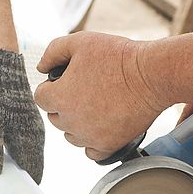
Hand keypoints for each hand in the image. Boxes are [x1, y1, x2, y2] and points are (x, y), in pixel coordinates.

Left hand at [0, 49, 43, 183]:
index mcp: (29, 139)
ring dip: (13, 171)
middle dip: (18, 184)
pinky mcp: (20, 121)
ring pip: (24, 157)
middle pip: (30, 168)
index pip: (34, 174)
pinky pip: (19, 146)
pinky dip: (10, 157)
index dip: (25, 191)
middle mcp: (33, 136)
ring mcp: (28, 128)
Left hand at [34, 32, 167, 160]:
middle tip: (86, 89)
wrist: (151, 76)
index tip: (66, 81)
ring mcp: (89, 136)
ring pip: (71, 135)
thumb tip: (41, 67)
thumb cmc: (118, 57)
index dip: (51, 87)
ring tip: (97, 105)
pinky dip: (93, 141)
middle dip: (64, 104)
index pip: (40, 97)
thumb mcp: (81, 41)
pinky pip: (90, 152)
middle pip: (55, 117)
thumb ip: (53, 52)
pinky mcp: (107, 146)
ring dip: (77, 123)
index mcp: (60, 97)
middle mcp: (71, 121)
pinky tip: (102, 126)